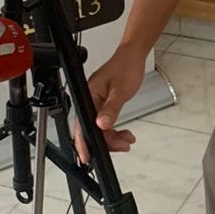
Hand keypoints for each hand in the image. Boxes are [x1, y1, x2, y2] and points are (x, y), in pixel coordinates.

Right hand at [72, 43, 146, 162]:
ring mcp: (96, 102)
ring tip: (126, 140)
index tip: (88, 157)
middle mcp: (90, 100)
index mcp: (88, 96)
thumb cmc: (125, 67)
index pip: (82, 125)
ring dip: (112, 138)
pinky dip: (114, 131)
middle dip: (106, 142)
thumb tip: (102, 125)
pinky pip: (105, 123)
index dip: (84, 143)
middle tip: (121, 146)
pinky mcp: (103, 104)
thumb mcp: (120, 91)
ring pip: (99, 129)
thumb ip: (111, 109)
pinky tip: (123, 134)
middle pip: (91, 130)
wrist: (133, 56)